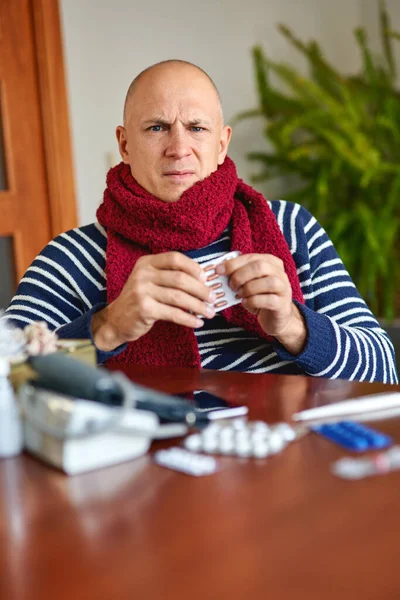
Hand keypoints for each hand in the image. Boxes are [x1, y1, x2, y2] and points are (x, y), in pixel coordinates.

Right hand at [92, 252, 215, 350]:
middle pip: (180, 278)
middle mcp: (143, 274)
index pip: (175, 258)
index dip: (193, 268)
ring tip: (210, 312)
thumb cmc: (140, 300)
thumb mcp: (150, 281)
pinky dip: (189, 319)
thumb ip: (170, 276)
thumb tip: (203, 280)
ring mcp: (142, 291)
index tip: (205, 279)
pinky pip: (173, 313)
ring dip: (199, 306)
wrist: (116, 320)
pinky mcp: (144, 309)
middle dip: (201, 290)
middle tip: (212, 299)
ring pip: (179, 297)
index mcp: (146, 263)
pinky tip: (198, 322)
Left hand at [216, 253, 306, 354]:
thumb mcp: (249, 282)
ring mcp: (284, 288)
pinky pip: (267, 300)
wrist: (276, 318)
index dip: (233, 263)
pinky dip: (253, 301)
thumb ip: (239, 274)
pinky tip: (246, 303)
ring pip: (267, 282)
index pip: (250, 257)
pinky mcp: (282, 304)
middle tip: (231, 285)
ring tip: (239, 295)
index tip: (218, 270)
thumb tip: (219, 270)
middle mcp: (280, 273)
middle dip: (240, 275)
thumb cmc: (260, 297)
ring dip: (248, 289)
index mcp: (271, 262)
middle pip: (260, 267)